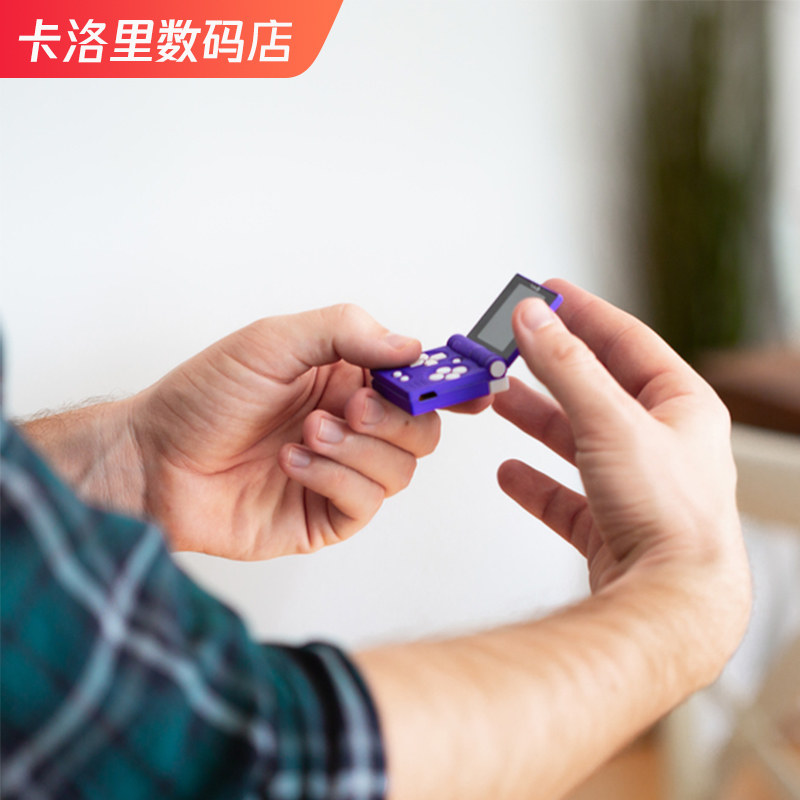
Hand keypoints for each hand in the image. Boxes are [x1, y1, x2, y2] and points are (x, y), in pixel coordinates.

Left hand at [129, 304, 444, 559]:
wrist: (154, 459)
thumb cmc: (204, 396)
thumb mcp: (274, 341)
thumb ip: (347, 333)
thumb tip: (411, 347)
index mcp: (346, 378)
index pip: (416, 382)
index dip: (450, 384)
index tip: (472, 386)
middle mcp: (351, 426)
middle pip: (423, 430)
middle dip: (394, 418)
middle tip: (352, 406)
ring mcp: (340, 473)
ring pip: (400, 468)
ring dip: (357, 448)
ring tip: (308, 434)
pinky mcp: (324, 515)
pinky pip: (365, 503)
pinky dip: (335, 478)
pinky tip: (292, 462)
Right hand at [494, 281, 749, 665]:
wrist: (670, 603)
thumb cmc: (668, 516)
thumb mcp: (610, 421)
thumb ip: (566, 365)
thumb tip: (534, 317)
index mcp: (682, 407)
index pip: (628, 341)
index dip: (585, 312)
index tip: (549, 292)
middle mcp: (662, 444)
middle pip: (596, 390)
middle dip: (550, 366)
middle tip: (513, 344)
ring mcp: (635, 487)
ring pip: (577, 440)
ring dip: (537, 420)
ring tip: (500, 398)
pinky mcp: (610, 526)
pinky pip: (565, 495)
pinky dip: (535, 482)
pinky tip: (510, 473)